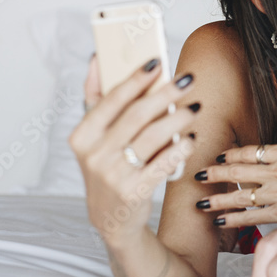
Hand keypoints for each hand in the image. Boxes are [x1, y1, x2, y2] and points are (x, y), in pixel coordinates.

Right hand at [69, 55, 197, 245]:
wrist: (111, 218)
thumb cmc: (107, 166)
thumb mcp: (94, 138)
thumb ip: (94, 99)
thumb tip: (96, 59)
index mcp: (82, 137)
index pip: (110, 99)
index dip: (134, 79)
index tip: (156, 61)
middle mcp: (94, 156)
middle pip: (136, 115)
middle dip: (165, 93)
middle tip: (187, 80)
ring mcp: (113, 176)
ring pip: (153, 137)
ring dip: (178, 118)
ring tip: (194, 108)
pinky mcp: (134, 192)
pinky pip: (163, 163)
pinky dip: (180, 149)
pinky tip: (191, 138)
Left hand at [194, 143, 276, 227]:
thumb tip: (270, 169)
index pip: (251, 151)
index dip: (231, 155)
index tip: (218, 157)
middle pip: (239, 170)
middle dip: (216, 174)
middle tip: (197, 176)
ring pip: (241, 194)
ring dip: (218, 199)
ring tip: (201, 204)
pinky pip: (251, 216)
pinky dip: (234, 219)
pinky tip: (221, 221)